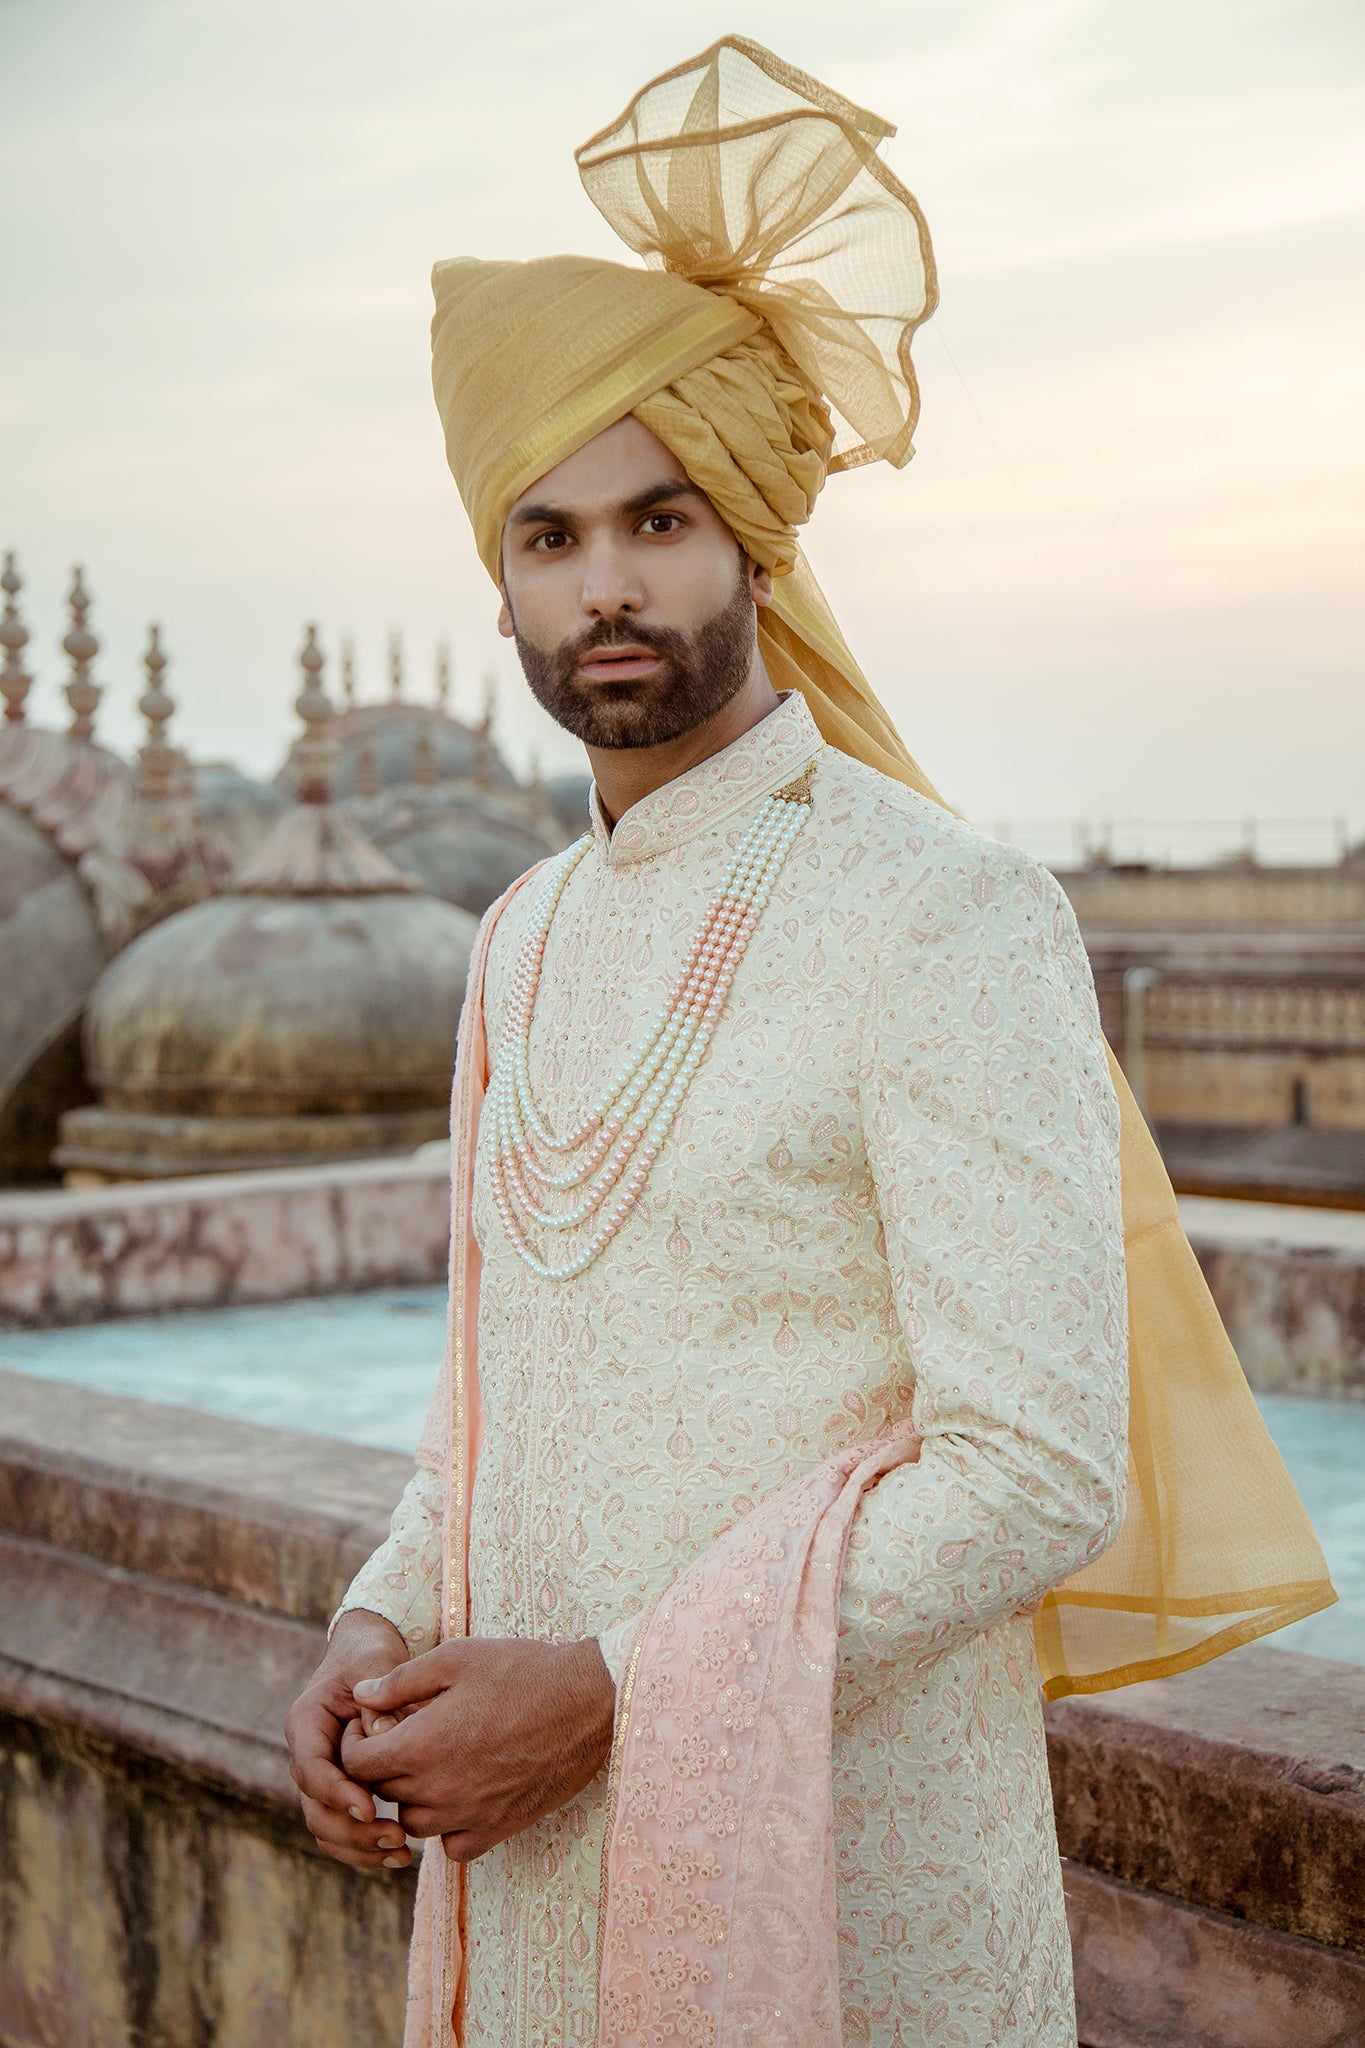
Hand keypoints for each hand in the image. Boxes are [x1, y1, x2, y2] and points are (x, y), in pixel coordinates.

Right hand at [285, 1609, 415, 1871]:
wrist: (368, 1658)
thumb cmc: (371, 1657)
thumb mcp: (375, 1662)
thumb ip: (379, 1697)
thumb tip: (382, 1736)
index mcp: (306, 1723)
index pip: (311, 1768)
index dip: (337, 1792)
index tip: (371, 1808)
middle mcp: (307, 1756)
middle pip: (314, 1809)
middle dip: (352, 1830)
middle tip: (396, 1837)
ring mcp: (321, 1779)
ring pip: (326, 1829)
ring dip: (359, 1848)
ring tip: (402, 1851)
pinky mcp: (340, 1793)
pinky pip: (342, 1832)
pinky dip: (365, 1849)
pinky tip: (401, 1855)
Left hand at [344, 1635, 615, 1862]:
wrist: (586, 1702)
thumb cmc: (520, 1671)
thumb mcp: (455, 1658)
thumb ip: (399, 1681)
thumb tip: (359, 1694)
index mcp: (421, 1745)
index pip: (357, 1764)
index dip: (356, 1743)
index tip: (373, 1724)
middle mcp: (437, 1789)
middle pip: (382, 1794)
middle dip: (383, 1766)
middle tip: (406, 1736)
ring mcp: (468, 1814)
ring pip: (413, 1824)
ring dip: (413, 1798)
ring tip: (434, 1764)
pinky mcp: (497, 1829)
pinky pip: (452, 1846)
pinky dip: (448, 1827)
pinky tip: (462, 1794)